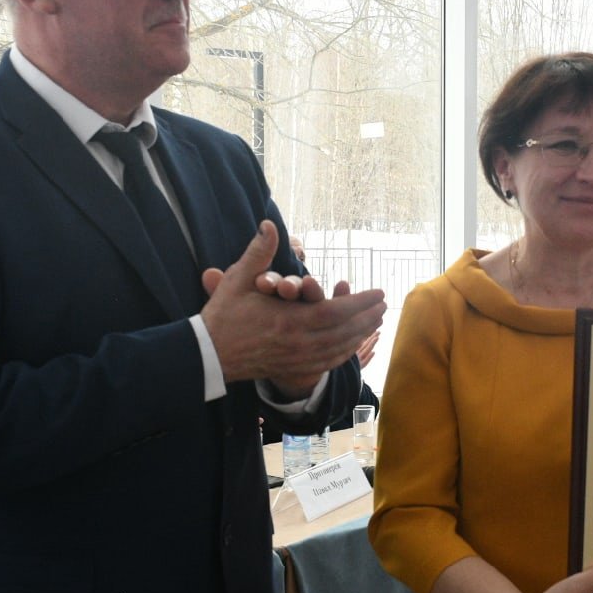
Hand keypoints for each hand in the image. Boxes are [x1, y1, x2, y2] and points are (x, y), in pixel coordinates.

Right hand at [200, 220, 385, 396]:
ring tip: (376, 322)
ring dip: (360, 335)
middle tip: (384, 306)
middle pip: (344, 332)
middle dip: (367, 318)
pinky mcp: (292, 368)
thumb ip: (258, 252)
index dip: (360, 303)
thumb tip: (269, 224)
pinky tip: (353, 345)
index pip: (335, 311)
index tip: (379, 293)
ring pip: (338, 349)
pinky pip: (327, 362)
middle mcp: (297, 343)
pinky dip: (345, 353)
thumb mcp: (238, 280)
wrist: (209, 355)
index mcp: (288, 320)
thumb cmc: (223, 315)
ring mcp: (296, 358)